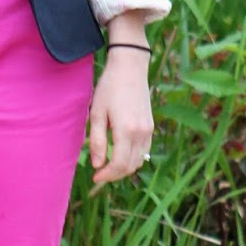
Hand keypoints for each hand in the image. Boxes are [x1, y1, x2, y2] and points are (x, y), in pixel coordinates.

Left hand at [88, 48, 152, 186]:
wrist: (130, 68)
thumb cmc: (109, 88)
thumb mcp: (97, 113)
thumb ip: (96, 140)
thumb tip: (97, 164)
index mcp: (126, 130)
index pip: (119, 164)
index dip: (107, 175)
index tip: (95, 176)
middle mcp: (141, 133)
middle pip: (131, 166)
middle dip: (115, 174)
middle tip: (99, 173)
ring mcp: (148, 130)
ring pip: (139, 160)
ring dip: (124, 167)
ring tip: (108, 164)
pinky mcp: (151, 126)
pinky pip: (144, 151)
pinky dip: (133, 157)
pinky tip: (120, 152)